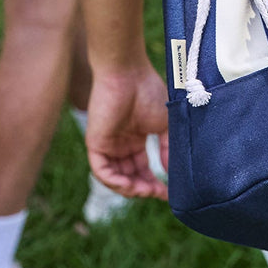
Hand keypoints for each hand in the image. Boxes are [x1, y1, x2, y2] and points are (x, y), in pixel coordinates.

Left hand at [86, 60, 169, 200]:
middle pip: (130, 176)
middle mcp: (120, 144)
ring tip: (147, 191)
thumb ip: (167, 148)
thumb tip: (172, 172)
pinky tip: (130, 185)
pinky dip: (116, 182)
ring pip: (116, 177)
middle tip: (159, 194)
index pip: (142, 168)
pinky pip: (102, 171)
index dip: (155, 182)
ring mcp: (108, 145)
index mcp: (135, 138)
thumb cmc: (148, 91)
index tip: (170, 192)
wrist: (128, 74)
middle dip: (144, 188)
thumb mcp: (164, 124)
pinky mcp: (95, 144)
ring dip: (131, 188)